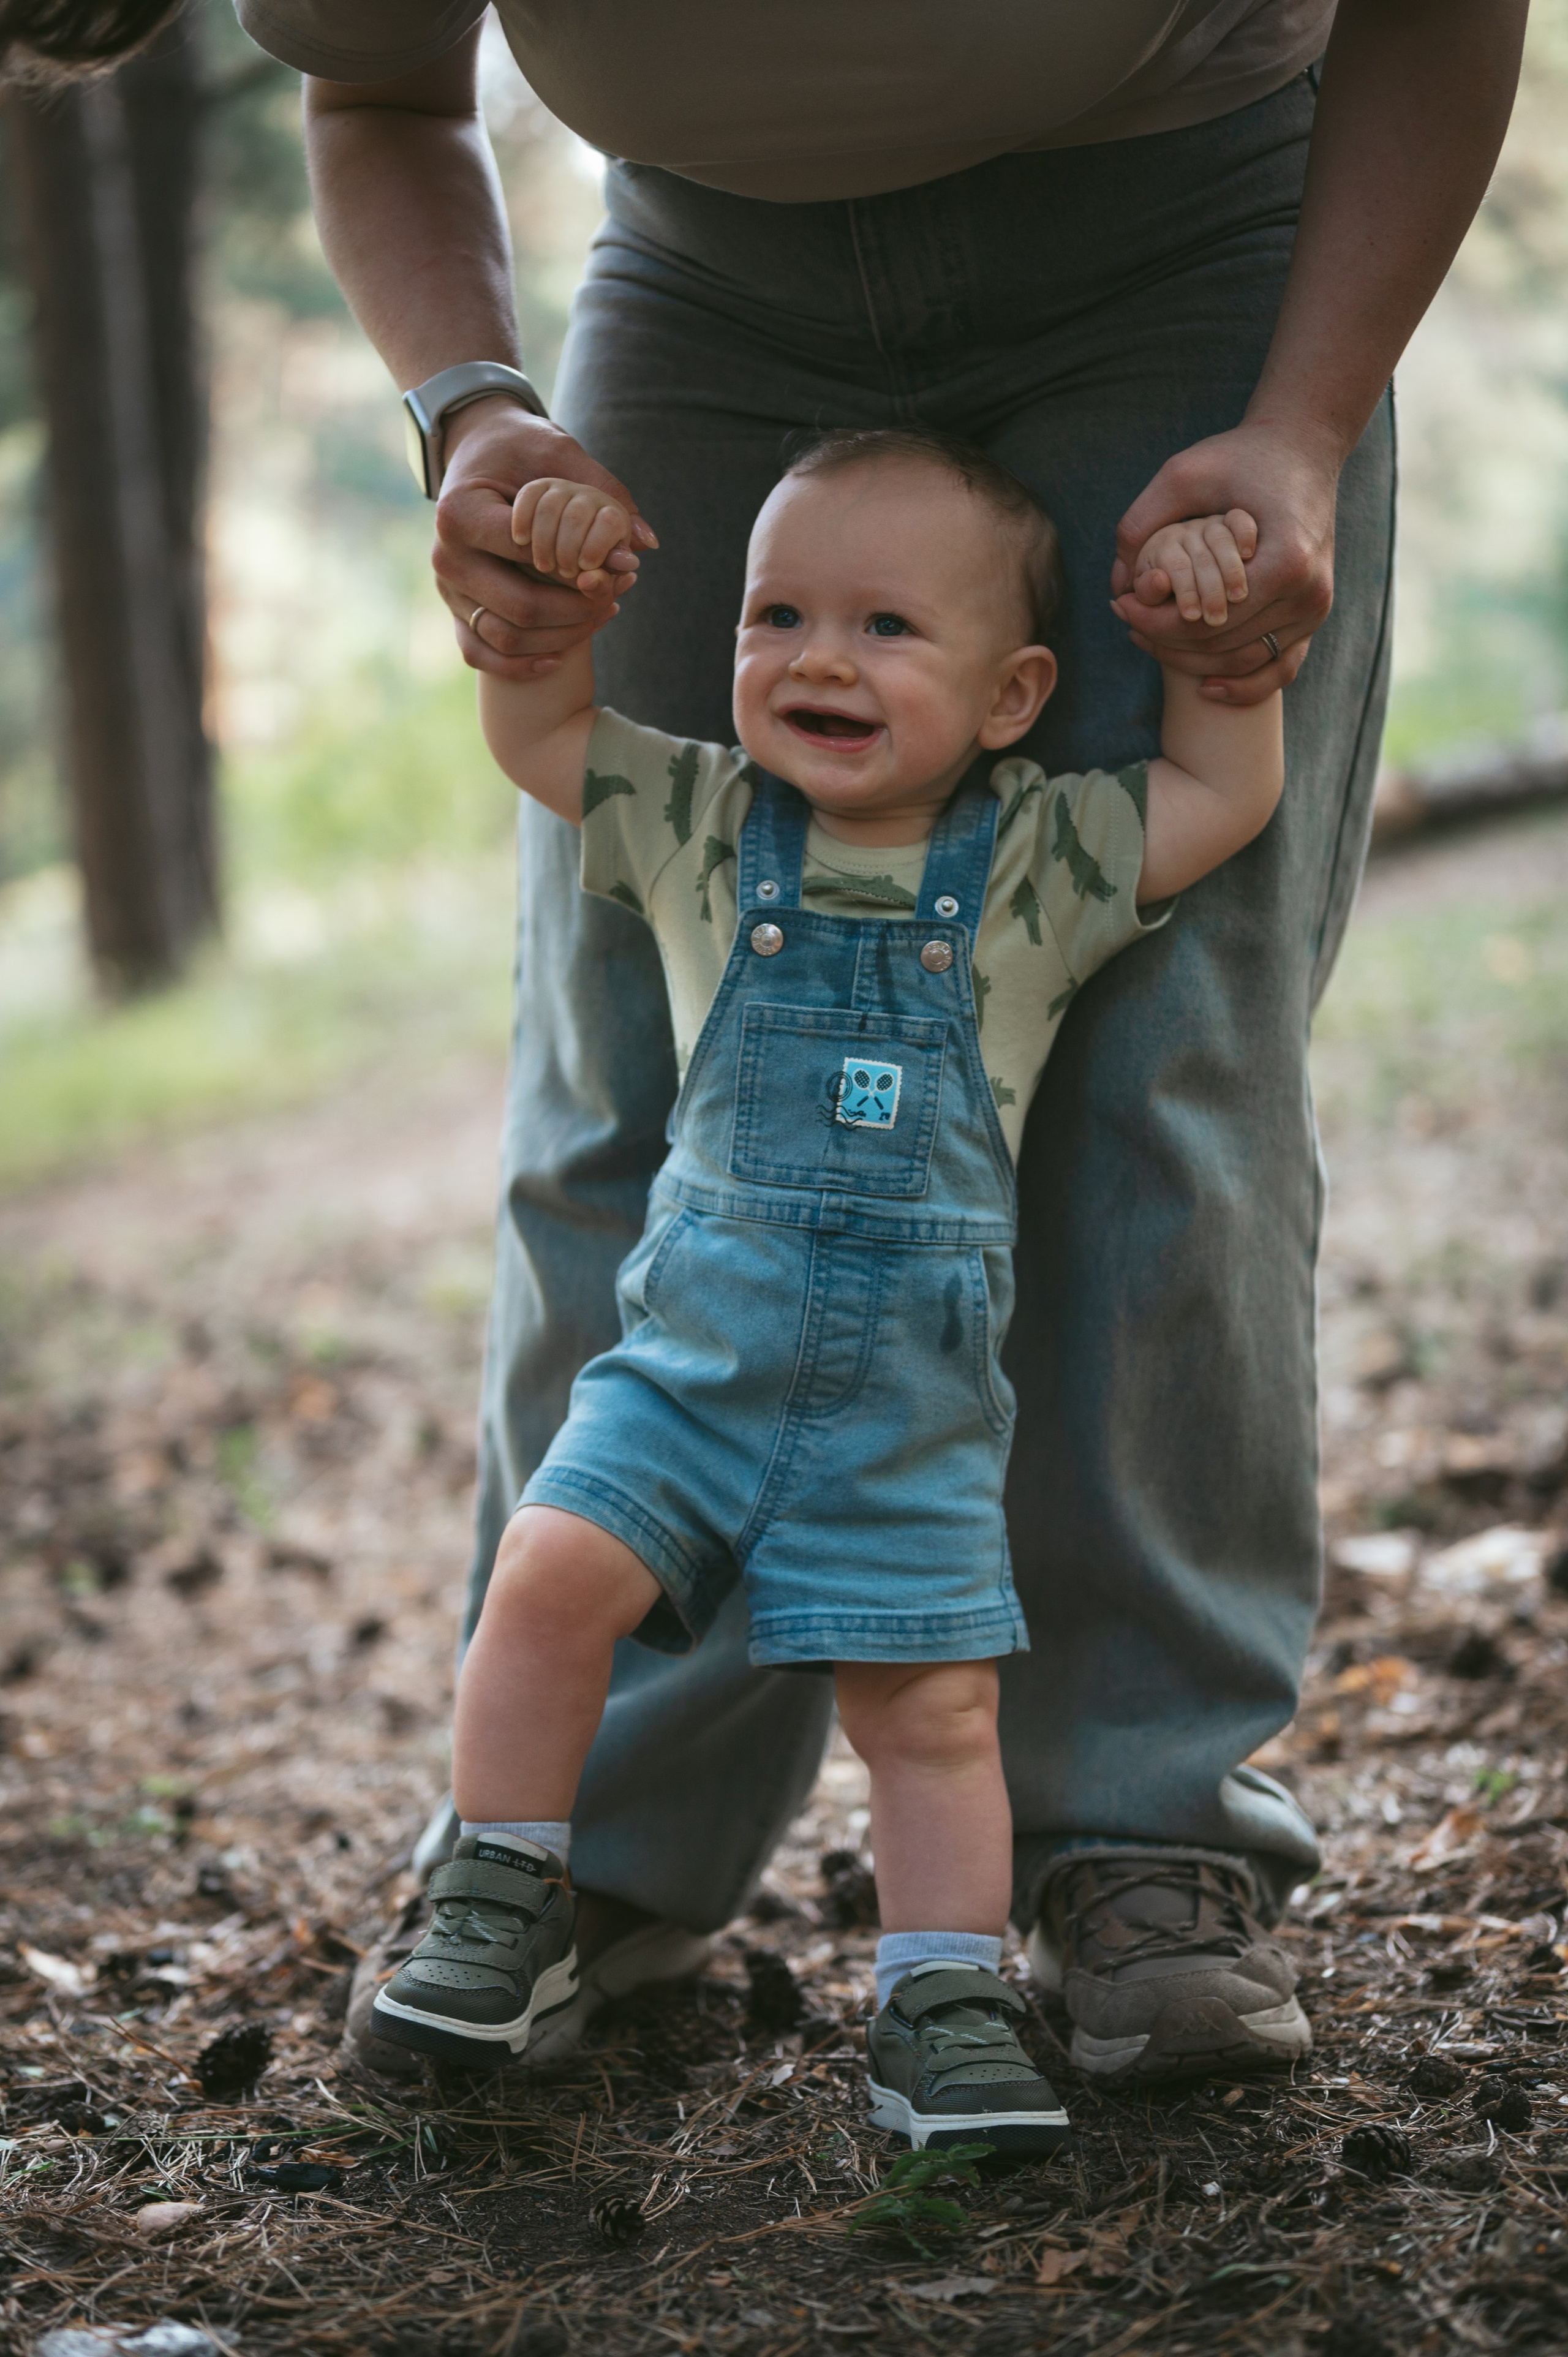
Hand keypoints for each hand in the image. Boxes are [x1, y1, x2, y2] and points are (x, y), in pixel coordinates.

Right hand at [432, 397, 657, 680]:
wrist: (477, 450)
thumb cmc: (518, 448)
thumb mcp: (558, 452)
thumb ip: (603, 491)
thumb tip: (645, 543)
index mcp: (459, 514)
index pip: (532, 558)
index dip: (582, 568)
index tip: (622, 567)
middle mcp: (445, 557)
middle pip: (521, 608)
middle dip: (579, 610)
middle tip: (617, 597)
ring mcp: (447, 589)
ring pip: (507, 638)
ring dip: (562, 637)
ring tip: (601, 613)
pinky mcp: (453, 610)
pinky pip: (482, 654)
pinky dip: (521, 665)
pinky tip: (560, 657)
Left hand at [1109, 421, 1340, 705]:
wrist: (1302, 448)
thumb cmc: (1242, 456)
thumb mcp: (1183, 474)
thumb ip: (1143, 521)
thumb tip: (1119, 581)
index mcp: (1286, 559)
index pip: (1206, 617)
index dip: (1155, 620)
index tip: (1119, 606)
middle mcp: (1309, 591)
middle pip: (1222, 644)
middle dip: (1165, 639)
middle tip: (1126, 620)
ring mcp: (1317, 608)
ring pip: (1243, 661)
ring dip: (1192, 660)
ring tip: (1149, 635)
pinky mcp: (1315, 616)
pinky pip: (1279, 669)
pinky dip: (1243, 684)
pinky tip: (1206, 687)